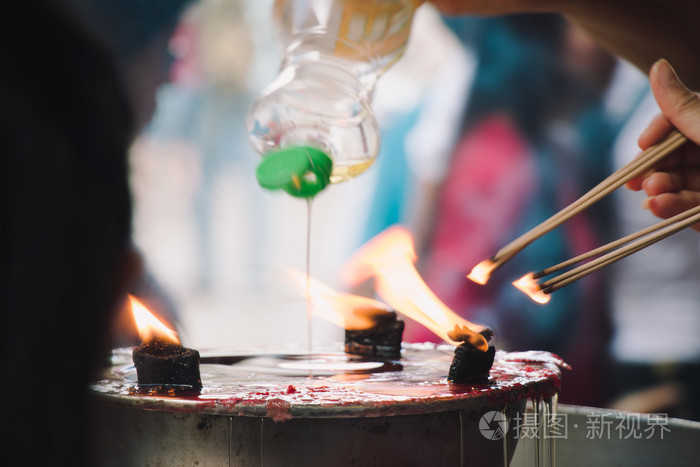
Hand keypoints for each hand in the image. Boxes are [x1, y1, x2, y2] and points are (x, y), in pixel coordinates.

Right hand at [626, 59, 699, 230]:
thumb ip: (683, 105)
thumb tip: (658, 64)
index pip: (681, 121)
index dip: (660, 131)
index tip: (644, 143)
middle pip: (676, 157)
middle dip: (656, 168)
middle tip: (640, 181)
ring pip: (681, 185)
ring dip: (662, 191)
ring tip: (654, 197)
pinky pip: (693, 211)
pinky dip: (675, 211)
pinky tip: (660, 209)